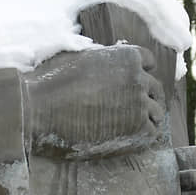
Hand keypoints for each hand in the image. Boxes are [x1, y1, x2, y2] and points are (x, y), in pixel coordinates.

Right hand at [24, 45, 164, 155]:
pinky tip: (124, 138)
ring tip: (126, 126)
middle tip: (132, 109)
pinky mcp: (137, 129)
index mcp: (126, 56)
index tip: (132, 84)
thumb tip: (107, 63)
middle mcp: (138, 78)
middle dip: (146, 97)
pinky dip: (142, 136)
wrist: (39, 110)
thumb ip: (101, 59)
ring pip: (157, 112)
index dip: (140, 73)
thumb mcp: (79, 57)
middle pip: (155, 88)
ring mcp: (139, 104)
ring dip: (145, 118)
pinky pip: (151, 133)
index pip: (149, 62)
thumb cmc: (51, 82)